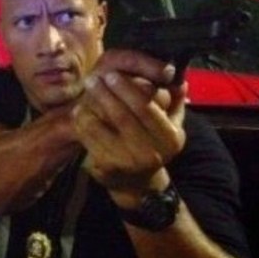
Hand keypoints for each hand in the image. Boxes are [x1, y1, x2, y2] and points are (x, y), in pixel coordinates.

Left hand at [72, 50, 186, 204]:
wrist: (138, 184)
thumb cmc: (154, 144)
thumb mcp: (171, 126)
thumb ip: (174, 101)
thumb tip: (179, 79)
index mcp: (169, 137)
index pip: (146, 108)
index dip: (128, 89)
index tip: (112, 73)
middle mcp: (150, 152)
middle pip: (122, 117)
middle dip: (106, 94)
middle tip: (93, 78)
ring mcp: (126, 161)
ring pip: (101, 128)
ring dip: (90, 106)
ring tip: (86, 91)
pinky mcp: (106, 167)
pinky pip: (89, 139)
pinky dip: (82, 122)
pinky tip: (79, 110)